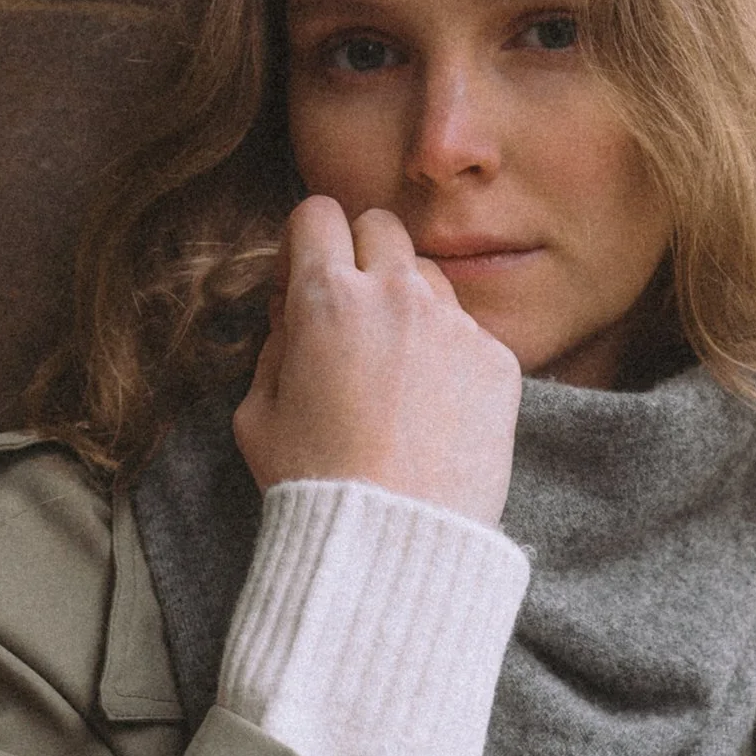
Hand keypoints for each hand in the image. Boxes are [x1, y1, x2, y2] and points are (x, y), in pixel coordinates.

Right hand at [233, 198, 520, 523]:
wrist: (394, 542)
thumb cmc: (312, 484)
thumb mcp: (256, 413)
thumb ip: (275, 343)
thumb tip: (294, 310)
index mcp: (326, 297)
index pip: (317, 213)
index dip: (305, 242)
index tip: (303, 279)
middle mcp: (396, 294)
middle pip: (381, 226)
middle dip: (361, 254)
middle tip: (352, 313)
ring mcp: (454, 324)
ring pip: (429, 277)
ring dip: (408, 303)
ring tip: (395, 373)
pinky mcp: (498, 361)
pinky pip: (468, 333)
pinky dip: (448, 356)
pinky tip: (432, 410)